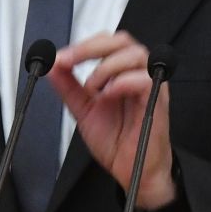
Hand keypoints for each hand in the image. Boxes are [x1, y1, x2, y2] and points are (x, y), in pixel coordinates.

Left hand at [47, 30, 175, 210]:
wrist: (131, 171)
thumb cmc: (117, 140)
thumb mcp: (84, 109)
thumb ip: (69, 87)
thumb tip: (52, 65)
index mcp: (122, 72)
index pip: (107, 42)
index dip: (83, 45)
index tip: (60, 57)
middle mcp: (138, 73)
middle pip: (121, 40)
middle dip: (91, 47)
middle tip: (69, 61)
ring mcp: (150, 85)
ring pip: (134, 54)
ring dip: (106, 67)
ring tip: (93, 89)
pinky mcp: (157, 100)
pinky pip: (144, 79)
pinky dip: (121, 82)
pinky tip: (107, 95)